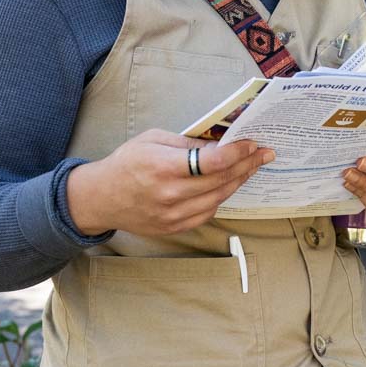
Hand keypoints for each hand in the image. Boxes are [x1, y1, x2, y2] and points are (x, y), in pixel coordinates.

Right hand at [67, 129, 274, 236]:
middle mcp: (170, 194)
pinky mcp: (175, 227)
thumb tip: (218, 142)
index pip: (212, 161)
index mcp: (163, 167)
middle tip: (264, 153)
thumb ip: (186, 142)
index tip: (252, 143)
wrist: (101, 199)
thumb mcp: (151, 139)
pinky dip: (222, 197)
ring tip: (253, 167)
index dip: (237, 152)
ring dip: (240, 180)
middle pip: (221, 179)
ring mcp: (173, 215)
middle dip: (248, 164)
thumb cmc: (126, 163)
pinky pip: (209, 212)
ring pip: (219, 197)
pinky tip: (230, 184)